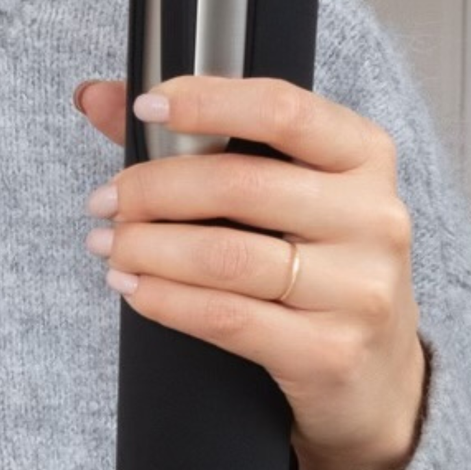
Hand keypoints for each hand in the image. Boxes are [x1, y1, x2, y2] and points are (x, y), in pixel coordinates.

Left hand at [75, 74, 428, 469]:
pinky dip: (166, 300)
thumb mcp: (281, 192)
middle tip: (106, 200)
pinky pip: (226, 317)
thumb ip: (193, 137)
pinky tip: (135, 288)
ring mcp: (357, 288)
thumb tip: (96, 96)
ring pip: (226, 255)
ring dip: (148, 247)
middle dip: (153, 189)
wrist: (374, 373)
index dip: (208, 102)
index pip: (283, 111)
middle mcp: (372, 216)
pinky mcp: (329, 350)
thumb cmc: (317, 264)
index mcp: (363, 156)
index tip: (147, 107)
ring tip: (110, 246)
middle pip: (240, 184)